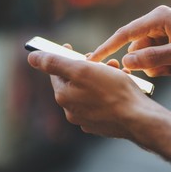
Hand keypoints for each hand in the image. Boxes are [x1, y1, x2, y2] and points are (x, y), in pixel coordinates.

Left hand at [27, 50, 152, 138]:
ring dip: (101, 77)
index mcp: (64, 96)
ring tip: (116, 71)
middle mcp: (72, 110)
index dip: (64, 57)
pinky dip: (108, 92)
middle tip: (103, 61)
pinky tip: (121, 86)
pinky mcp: (101, 124)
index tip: (70, 47)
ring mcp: (87, 119)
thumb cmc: (113, 92)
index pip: (56, 71)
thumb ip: (54, 63)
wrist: (138, 118)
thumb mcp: (82, 70)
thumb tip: (32, 57)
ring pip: (90, 91)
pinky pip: (101, 103)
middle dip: (88, 67)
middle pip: (75, 81)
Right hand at [89, 5, 170, 76]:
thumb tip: (127, 62)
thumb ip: (150, 59)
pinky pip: (160, 58)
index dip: (108, 47)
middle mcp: (159, 23)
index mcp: (158, 18)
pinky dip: (169, 66)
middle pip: (138, 49)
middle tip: (167, 68)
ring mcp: (166, 33)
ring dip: (161, 67)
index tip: (93, 59)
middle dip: (148, 63)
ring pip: (149, 56)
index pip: (125, 33)